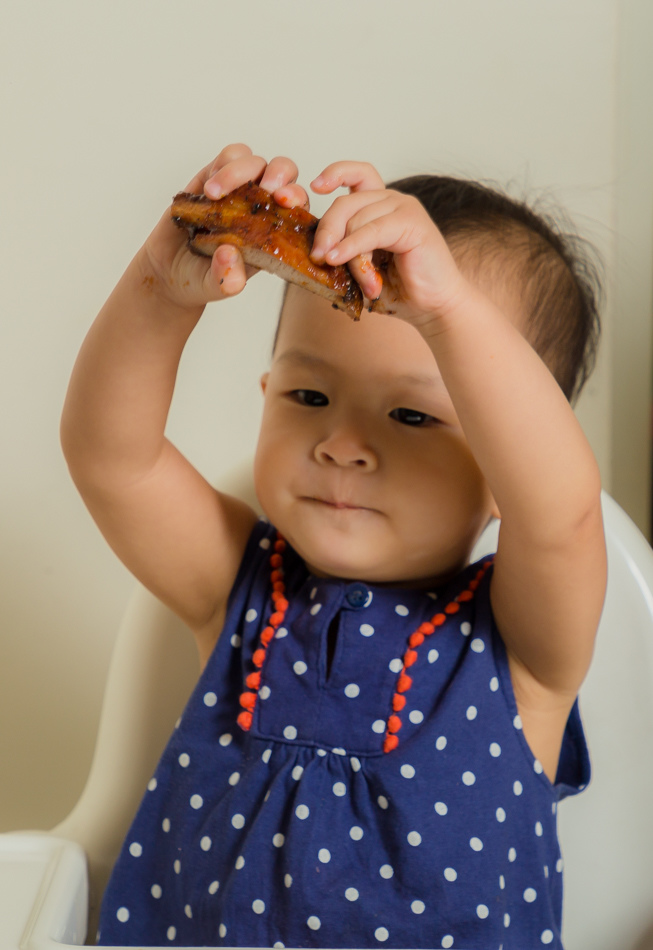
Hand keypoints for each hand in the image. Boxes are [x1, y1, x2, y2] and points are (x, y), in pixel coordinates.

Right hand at [141, 144, 308, 309]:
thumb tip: (229, 255)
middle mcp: (261, 207)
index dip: (298, 199)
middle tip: (265, 189)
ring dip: (240, 171)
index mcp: (273, 234)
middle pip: (285, 174)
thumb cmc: (202, 279)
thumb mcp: (215, 287)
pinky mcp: (215, 177)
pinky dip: (222, 166)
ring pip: (256, 161)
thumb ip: (226, 279)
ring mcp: (239, 189)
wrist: (169, 270)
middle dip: (279, 174)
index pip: (298, 208)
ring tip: (213, 195)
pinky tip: (206, 190)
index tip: (284, 202)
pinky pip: (230, 156)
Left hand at [309, 161, 469, 326]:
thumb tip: (317, 250)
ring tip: (354, 278)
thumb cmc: (400, 289)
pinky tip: (338, 259)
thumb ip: (342, 253)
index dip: (336, 173)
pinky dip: (352, 247)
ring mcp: (404, 208)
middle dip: (326, 230)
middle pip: (346, 202)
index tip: (315, 187)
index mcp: (381, 206)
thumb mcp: (361, 268)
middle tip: (316, 256)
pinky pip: (371, 231)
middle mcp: (393, 201)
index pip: (358, 175)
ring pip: (356, 220)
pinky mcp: (413, 223)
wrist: (434, 306)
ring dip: (347, 253)